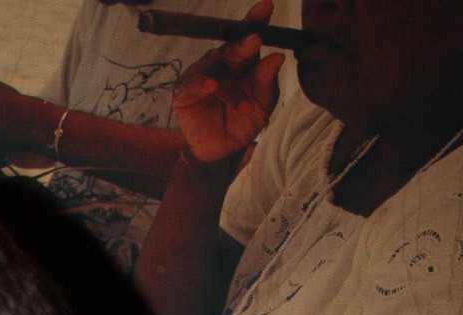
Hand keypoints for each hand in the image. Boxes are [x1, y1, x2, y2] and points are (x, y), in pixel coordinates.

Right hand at [172, 3, 283, 163]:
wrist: (222, 152)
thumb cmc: (244, 122)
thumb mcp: (263, 103)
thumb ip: (268, 80)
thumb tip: (278, 56)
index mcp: (242, 59)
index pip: (248, 34)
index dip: (256, 19)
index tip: (267, 6)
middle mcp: (220, 61)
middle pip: (231, 47)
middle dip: (243, 44)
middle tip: (256, 41)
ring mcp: (200, 74)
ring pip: (216, 72)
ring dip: (231, 89)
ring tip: (246, 107)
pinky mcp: (184, 92)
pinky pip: (192, 84)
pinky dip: (202, 84)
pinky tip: (212, 86)